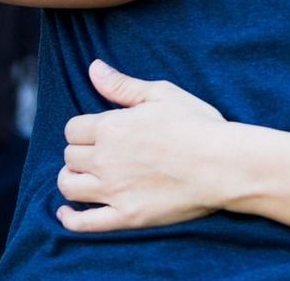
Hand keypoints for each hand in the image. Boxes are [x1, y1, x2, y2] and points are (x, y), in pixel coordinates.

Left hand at [57, 60, 228, 232]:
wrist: (223, 165)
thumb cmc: (197, 125)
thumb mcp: (161, 94)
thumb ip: (122, 85)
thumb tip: (93, 68)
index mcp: (111, 127)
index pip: (73, 129)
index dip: (83, 129)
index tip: (97, 132)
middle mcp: (105, 159)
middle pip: (69, 156)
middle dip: (79, 152)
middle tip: (97, 153)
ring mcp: (113, 190)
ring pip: (68, 185)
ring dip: (71, 179)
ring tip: (84, 176)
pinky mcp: (125, 216)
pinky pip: (83, 222)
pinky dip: (69, 218)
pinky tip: (66, 213)